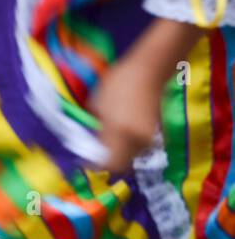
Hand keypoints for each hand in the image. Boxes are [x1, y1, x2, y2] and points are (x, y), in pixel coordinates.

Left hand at [89, 58, 162, 173]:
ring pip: (130, 158)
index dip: (95, 164)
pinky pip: (137, 149)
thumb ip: (95, 127)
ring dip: (117, 155)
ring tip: (104, 141)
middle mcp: (136, 141)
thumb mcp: (97, 105)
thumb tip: (91, 142)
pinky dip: (126, 147)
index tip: (84, 159)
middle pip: (121, 165)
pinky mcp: (154, 135)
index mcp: (120, 132)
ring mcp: (148, 139)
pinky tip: (118, 134)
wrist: (148, 73)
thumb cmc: (118, 83)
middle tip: (93, 151)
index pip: (109, 164)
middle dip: (106, 161)